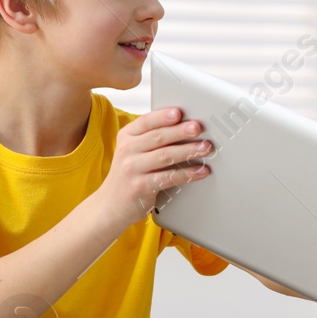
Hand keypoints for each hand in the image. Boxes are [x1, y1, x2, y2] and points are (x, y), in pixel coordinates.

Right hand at [95, 106, 212, 230]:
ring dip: (188, 151)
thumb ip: (151, 138)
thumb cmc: (129, 174)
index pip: (146, 121)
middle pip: (158, 137)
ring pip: (165, 156)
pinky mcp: (140, 186)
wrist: (111, 204)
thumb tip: (184, 125)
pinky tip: (200, 171)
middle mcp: (127, 150)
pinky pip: (168, 177)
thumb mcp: (133, 151)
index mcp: (126, 136)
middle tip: (198, 128)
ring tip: (205, 148)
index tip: (179, 112)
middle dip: (180, 131)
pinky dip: (187, 174)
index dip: (163, 116)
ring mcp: (132, 169)